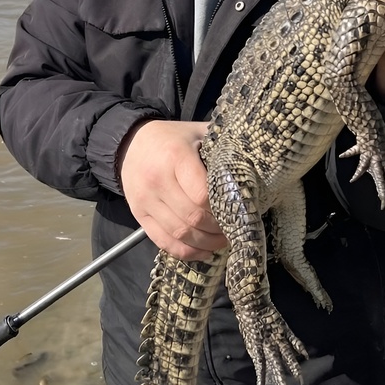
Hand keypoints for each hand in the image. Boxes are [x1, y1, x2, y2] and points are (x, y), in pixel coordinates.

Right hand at [117, 119, 226, 259]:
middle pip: (193, 217)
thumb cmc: (173, 138)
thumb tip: (254, 163)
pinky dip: (186, 252)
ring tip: (222, 241)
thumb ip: (221, 146)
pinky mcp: (138, 215)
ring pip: (180, 233)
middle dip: (217, 229)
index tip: (237, 210)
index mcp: (175, 156)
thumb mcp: (198, 132)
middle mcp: (157, 180)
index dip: (222, 207)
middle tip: (234, 229)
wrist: (131, 143)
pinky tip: (202, 250)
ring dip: (205, 243)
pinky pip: (164, 242)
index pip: (202, 194)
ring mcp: (145, 200)